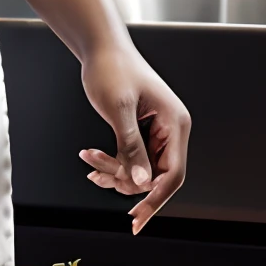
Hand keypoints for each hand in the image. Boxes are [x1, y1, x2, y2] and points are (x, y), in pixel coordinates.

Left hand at [78, 37, 189, 231]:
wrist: (100, 46)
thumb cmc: (112, 67)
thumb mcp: (119, 108)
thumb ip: (132, 147)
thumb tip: (143, 182)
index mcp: (175, 122)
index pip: (173, 174)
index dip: (155, 200)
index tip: (137, 219)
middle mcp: (170, 129)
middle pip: (155, 175)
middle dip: (126, 179)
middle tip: (97, 173)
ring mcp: (157, 131)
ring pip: (141, 170)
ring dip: (116, 172)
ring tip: (90, 161)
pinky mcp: (142, 131)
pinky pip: (133, 159)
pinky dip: (113, 163)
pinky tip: (93, 161)